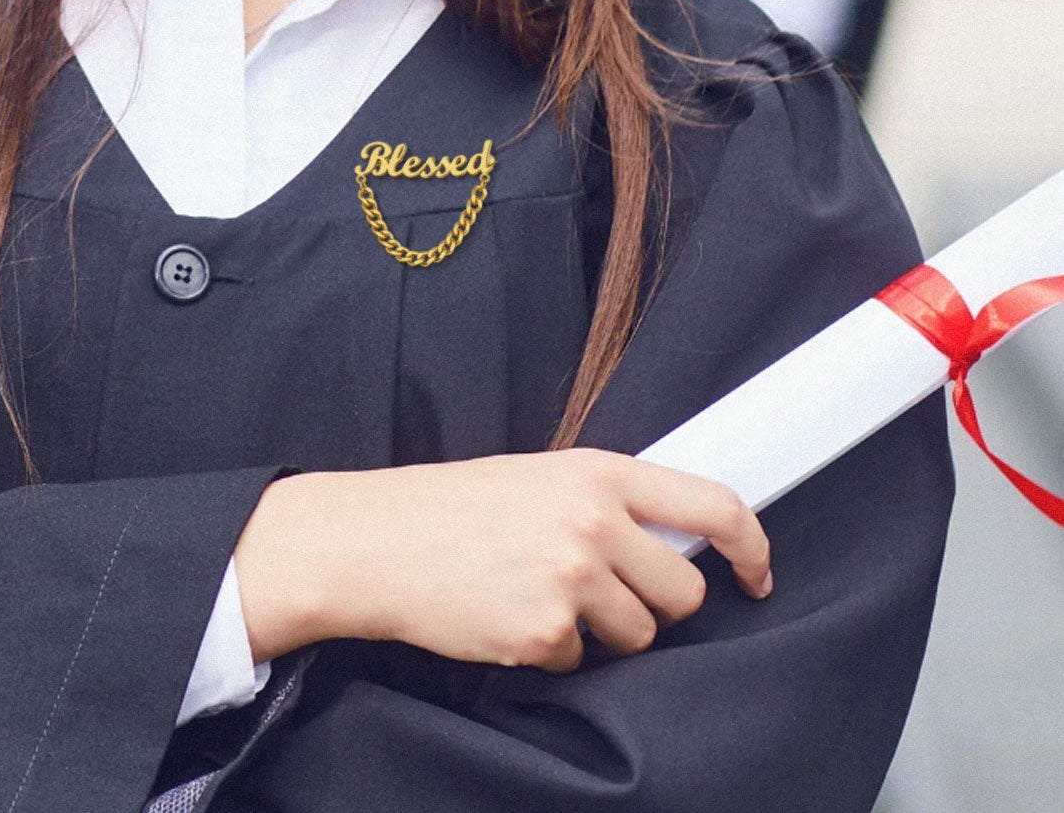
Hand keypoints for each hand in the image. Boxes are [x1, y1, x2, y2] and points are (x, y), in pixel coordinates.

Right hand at [233, 450, 770, 671]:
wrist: (376, 541)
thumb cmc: (450, 507)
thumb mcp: (534, 477)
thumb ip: (602, 500)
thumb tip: (671, 540)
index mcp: (595, 472)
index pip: (711, 503)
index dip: (751, 543)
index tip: (757, 572)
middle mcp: (592, 520)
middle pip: (683, 590)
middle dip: (655, 603)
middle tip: (603, 592)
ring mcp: (572, 578)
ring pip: (641, 634)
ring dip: (603, 632)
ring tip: (540, 597)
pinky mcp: (546, 631)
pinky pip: (582, 661)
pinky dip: (552, 651)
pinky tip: (508, 616)